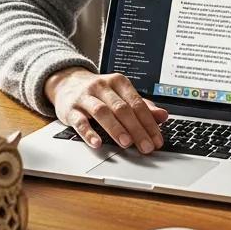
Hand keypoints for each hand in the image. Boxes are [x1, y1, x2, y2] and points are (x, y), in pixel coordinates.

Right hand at [45, 67, 166, 153]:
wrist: (67, 83)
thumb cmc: (99, 93)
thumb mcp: (121, 95)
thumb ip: (142, 106)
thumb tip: (163, 116)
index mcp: (119, 82)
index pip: (137, 103)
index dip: (149, 122)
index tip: (157, 140)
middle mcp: (102, 87)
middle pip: (122, 108)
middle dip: (136, 129)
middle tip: (146, 146)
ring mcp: (85, 97)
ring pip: (102, 112)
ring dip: (116, 128)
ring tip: (126, 143)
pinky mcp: (70, 109)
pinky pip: (80, 121)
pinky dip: (89, 133)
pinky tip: (97, 143)